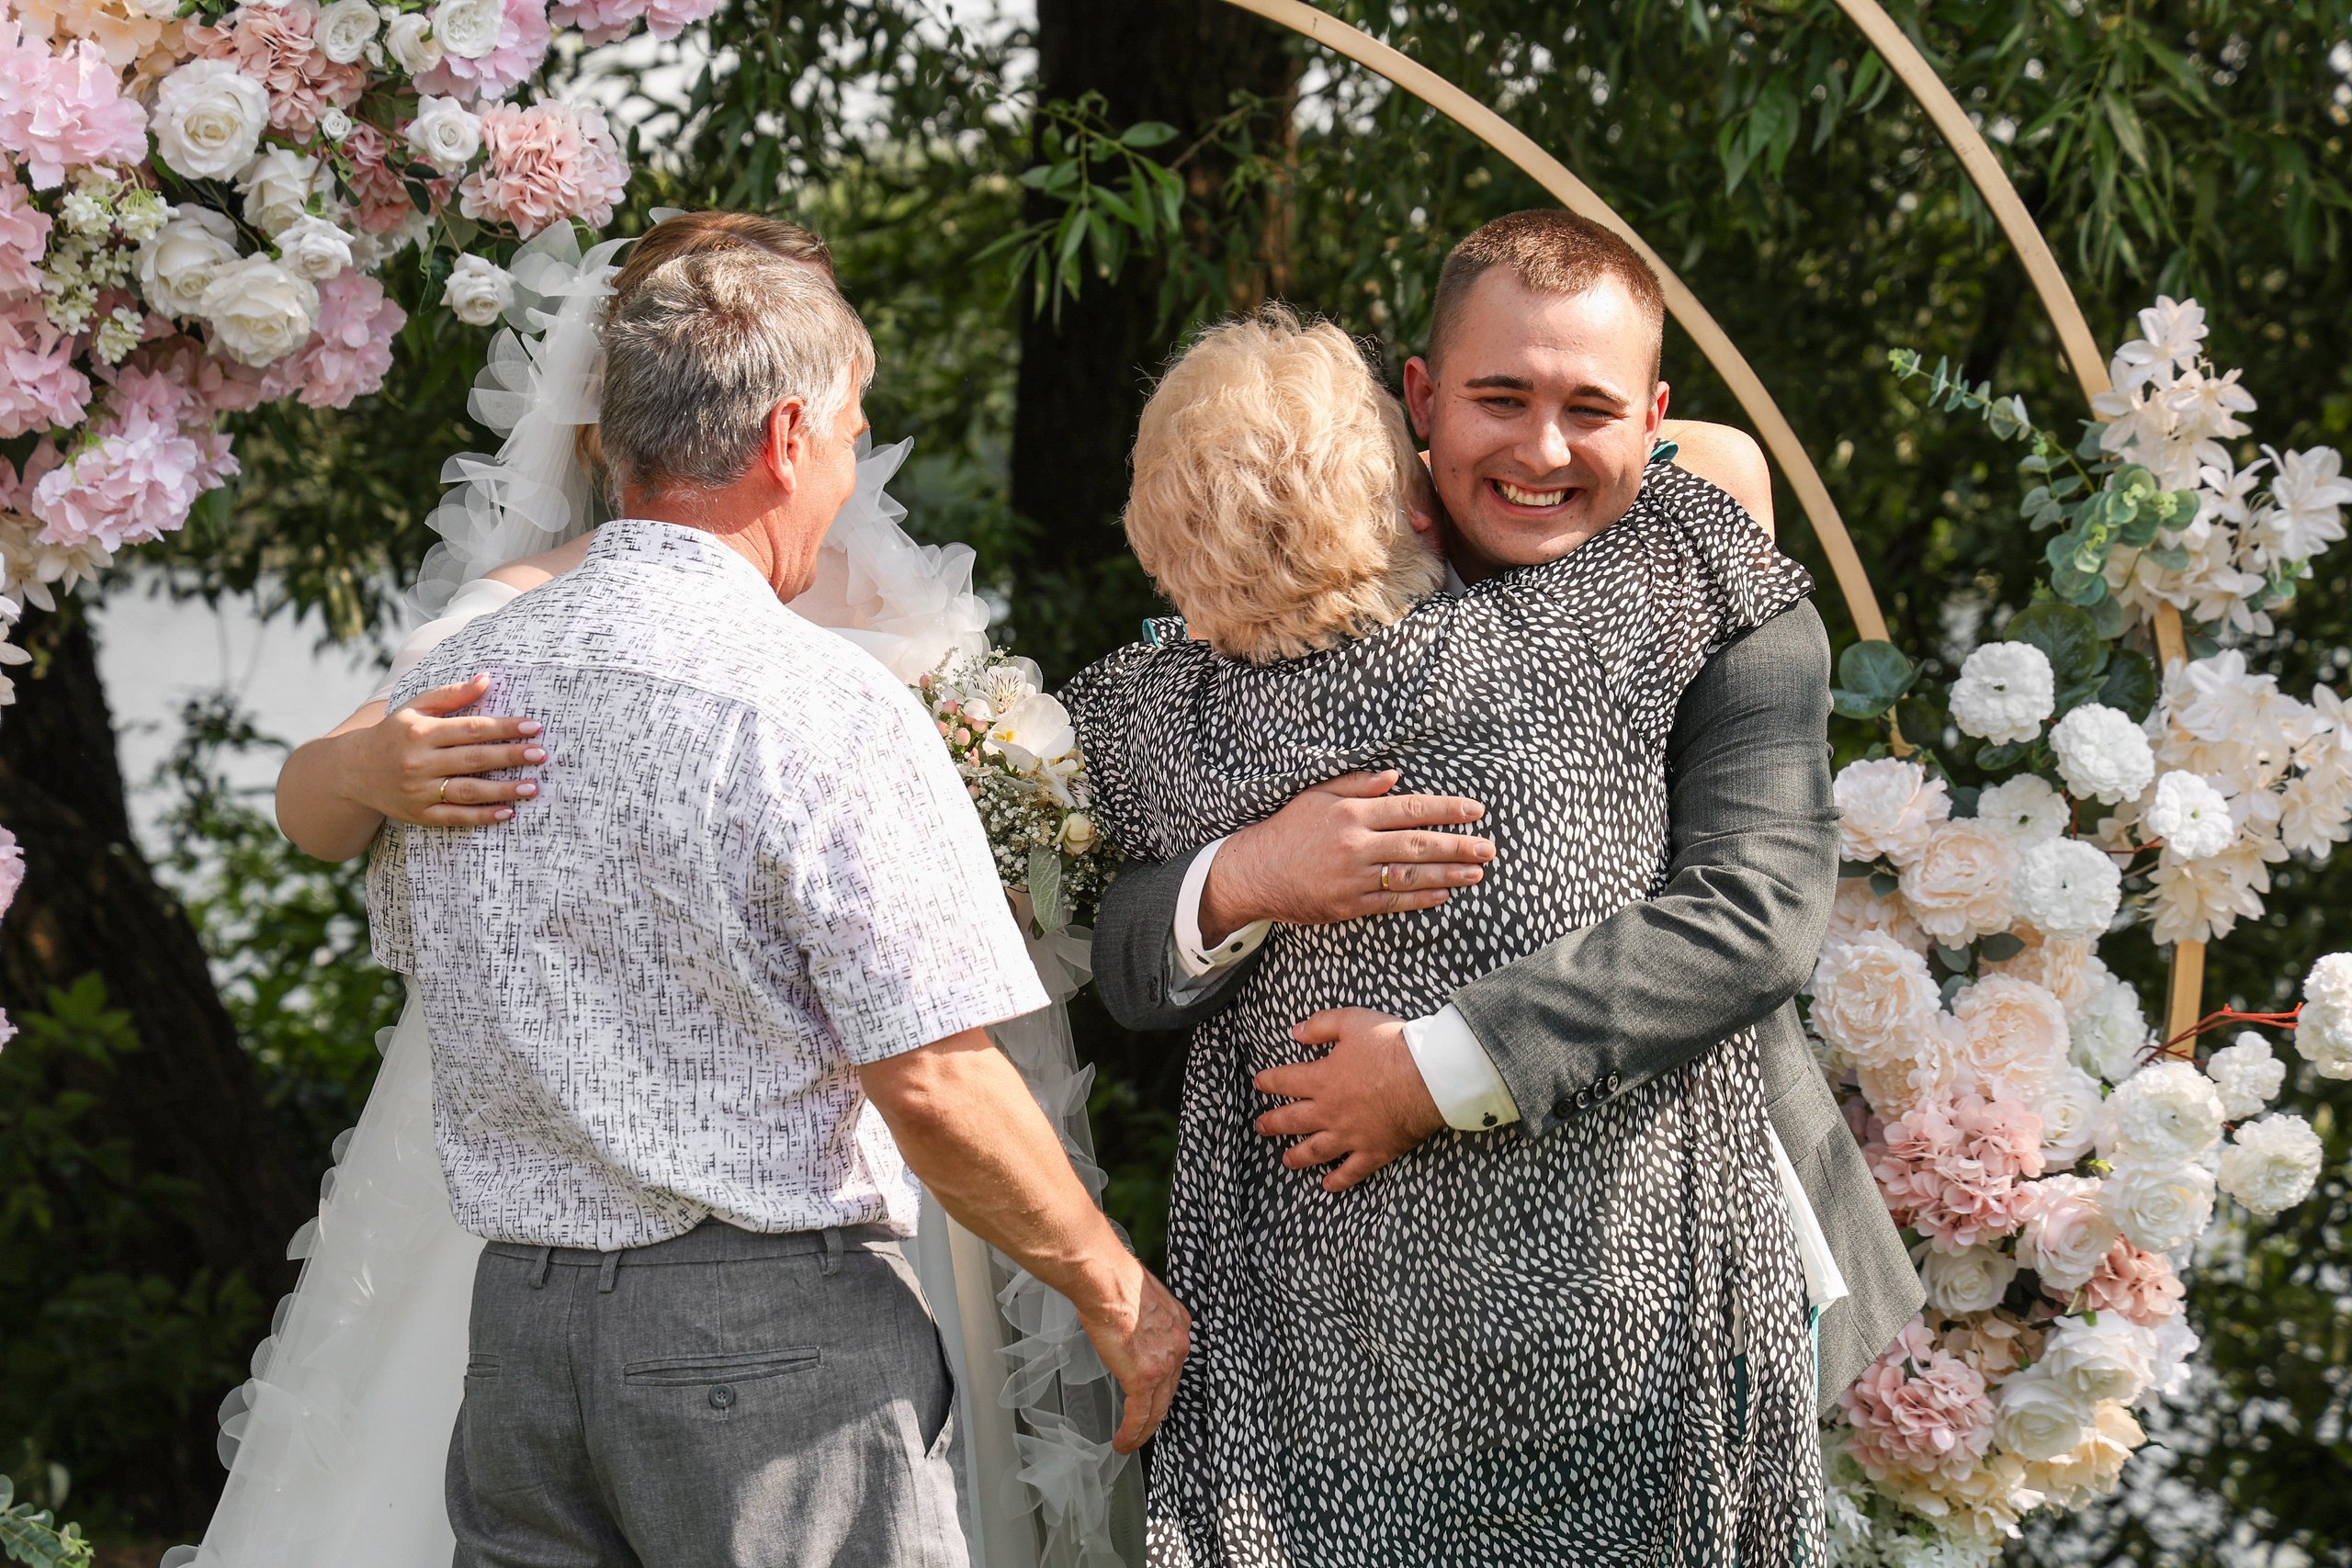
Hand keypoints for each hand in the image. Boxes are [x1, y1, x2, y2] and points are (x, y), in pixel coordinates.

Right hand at [338, 675, 546, 827]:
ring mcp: (418, 790)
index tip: (534, 727)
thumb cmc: (393, 734)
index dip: (504, 728)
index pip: (471, 728)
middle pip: (473, 758)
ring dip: (502, 789)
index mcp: (421, 731)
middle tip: (541, 754)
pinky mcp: (418, 814)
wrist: (351, 771)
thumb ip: (451, 695)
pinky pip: (455, 816)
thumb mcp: (415, 708)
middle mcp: (419, 761)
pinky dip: (481, 816)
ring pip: (467, 790)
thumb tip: (487, 679)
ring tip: (532, 786)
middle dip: (510, 756)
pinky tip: (506, 812)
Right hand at [1077, 1262, 1191, 1452]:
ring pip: (1157, 1409)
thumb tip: (1130, 1319)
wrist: (1105, 1281)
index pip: (1173, 1362)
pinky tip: (1122, 1443)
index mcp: (1178, 1324)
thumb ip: (1144, 1313)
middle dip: (1156, 1410)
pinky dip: (1132, 1433)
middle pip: (1169, 1389)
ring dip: (1144, 1429)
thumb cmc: (1114, 1279)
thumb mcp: (1141, 1294)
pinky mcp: (1143, 1378)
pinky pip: (1139, 1416)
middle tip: (1142, 1426)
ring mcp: (1163, 1364)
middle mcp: (1178, 1345)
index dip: (1163, 1382)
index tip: (1152, 1393)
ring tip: (1131, 1441)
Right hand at [1198, 771, 1493, 943]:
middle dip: (1459, 846)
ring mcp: (1353, 878)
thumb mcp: (1316, 796)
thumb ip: (1356, 784)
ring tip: (1478, 873)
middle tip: (1490, 848)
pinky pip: (1393, 901)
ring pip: (1411, 876)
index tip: (1476, 811)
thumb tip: (1395, 777)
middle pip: (1419, 845)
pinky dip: (1421, 898)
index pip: (1410, 809)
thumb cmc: (1287, 830)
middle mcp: (1356, 845)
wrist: (1254, 873)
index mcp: (1351, 813)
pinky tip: (1444, 894)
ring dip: (1449, 875)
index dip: (1447, 810)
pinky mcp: (1349, 905)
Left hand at [1254, 1008, 1447, 1191]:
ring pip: (1315, 1150)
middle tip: (1260, 1127)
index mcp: (1323, 1079)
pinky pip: (1351, 1172)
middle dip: (1273, 1123)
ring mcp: (1351, 1135)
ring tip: (1286, 1160)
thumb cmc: (1392, 1047)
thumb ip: (1321, 1025)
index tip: (1259, 1083)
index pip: (1286, 1081)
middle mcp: (1330, 1111)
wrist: (1428, 1078)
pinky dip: (1338, 1180)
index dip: (1269, 1081)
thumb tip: (1296, 1032)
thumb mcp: (1352, 1021)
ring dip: (1297, 1156)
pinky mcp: (1374, 1151)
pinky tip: (1328, 1185)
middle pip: (1293, 1120)